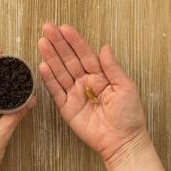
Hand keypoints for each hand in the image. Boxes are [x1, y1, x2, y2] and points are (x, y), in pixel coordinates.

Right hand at [38, 23, 147, 161]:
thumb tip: (105, 47)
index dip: (75, 41)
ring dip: (51, 58)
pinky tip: (43, 66)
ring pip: (60, 72)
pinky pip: (56, 91)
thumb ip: (112, 67)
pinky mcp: (66, 107)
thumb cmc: (128, 115)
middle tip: (47, 29)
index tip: (65, 29)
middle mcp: (85, 82)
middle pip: (69, 60)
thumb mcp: (125, 87)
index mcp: (100, 76)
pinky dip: (49, 79)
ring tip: (42, 43)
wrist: (121, 141)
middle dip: (59, 45)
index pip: (85, 54)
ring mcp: (74, 94)